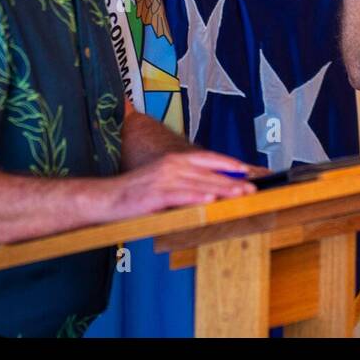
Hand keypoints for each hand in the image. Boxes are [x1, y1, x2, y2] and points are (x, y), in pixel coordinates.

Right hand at [101, 150, 255, 219]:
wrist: (106, 198)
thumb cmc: (136, 192)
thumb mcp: (162, 180)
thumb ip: (185, 182)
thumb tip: (211, 189)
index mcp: (174, 160)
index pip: (208, 158)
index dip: (229, 163)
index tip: (247, 170)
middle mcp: (171, 165)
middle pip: (208, 172)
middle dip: (232, 181)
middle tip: (252, 188)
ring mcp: (163, 179)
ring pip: (199, 184)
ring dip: (222, 190)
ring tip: (240, 195)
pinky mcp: (155, 195)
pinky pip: (181, 196)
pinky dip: (197, 198)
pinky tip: (210, 201)